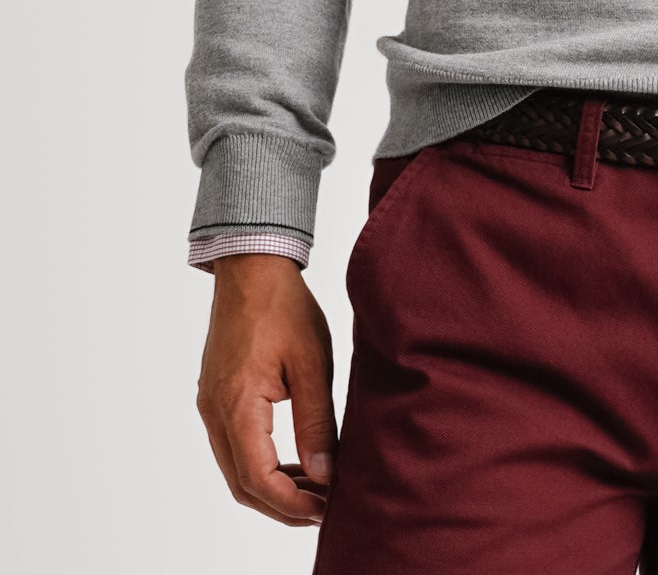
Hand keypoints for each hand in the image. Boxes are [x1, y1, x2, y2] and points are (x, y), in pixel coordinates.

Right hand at [196, 253, 336, 526]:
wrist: (251, 268)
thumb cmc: (284, 307)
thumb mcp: (311, 363)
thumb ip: (316, 422)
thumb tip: (325, 474)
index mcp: (236, 404)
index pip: (257, 479)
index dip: (291, 503)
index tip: (326, 509)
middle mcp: (214, 412)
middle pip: (242, 484)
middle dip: (282, 506)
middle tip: (324, 510)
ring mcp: (210, 406)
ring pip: (235, 470)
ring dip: (271, 488)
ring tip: (314, 491)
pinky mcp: (215, 397)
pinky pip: (233, 447)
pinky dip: (260, 466)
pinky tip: (293, 463)